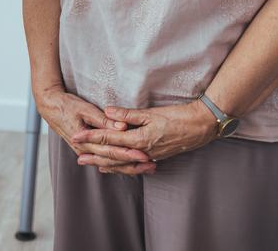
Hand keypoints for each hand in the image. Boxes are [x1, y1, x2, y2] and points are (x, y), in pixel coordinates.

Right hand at [35, 85, 155, 174]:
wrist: (50, 107)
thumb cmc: (66, 105)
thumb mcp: (85, 109)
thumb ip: (104, 120)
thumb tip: (122, 126)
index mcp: (85, 142)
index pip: (111, 151)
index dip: (129, 154)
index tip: (144, 155)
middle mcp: (86, 150)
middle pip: (113, 161)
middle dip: (133, 164)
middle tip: (151, 165)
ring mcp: (86, 151)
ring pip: (111, 164)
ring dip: (129, 167)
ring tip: (147, 168)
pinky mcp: (88, 149)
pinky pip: (105, 160)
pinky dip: (119, 164)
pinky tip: (132, 167)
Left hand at [71, 101, 217, 164]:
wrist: (202, 127)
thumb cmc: (179, 117)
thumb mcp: (152, 113)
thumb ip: (128, 114)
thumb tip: (108, 111)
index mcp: (140, 139)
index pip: (110, 138)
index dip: (91, 137)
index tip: (76, 136)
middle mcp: (143, 151)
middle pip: (113, 155)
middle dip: (95, 156)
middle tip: (78, 158)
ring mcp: (150, 156)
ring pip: (123, 162)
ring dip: (107, 163)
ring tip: (93, 164)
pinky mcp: (157, 156)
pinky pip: (134, 164)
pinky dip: (122, 165)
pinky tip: (117, 165)